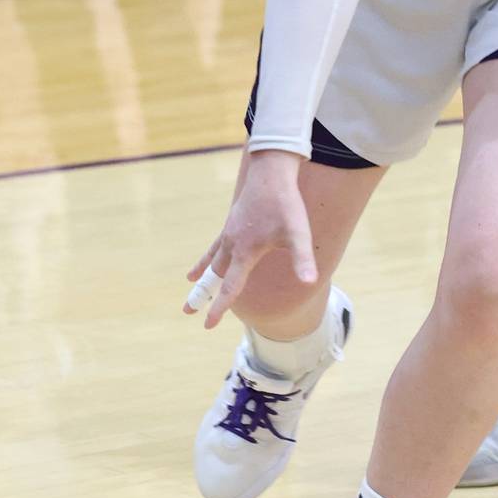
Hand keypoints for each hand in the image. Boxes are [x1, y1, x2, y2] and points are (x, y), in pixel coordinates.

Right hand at [183, 149, 316, 329]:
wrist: (272, 172)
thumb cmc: (286, 204)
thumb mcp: (298, 233)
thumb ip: (302, 259)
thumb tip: (310, 282)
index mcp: (245, 252)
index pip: (230, 287)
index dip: (219, 307)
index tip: (207, 325)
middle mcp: (232, 244)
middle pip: (214, 275)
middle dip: (202, 294)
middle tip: (187, 310)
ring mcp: (230, 231)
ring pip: (213, 258)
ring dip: (203, 273)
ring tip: (190, 280)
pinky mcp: (233, 221)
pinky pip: (218, 242)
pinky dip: (211, 252)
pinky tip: (211, 255)